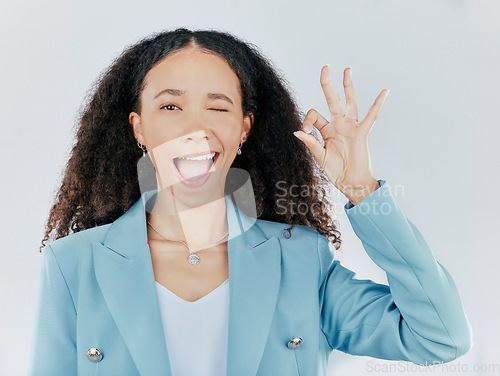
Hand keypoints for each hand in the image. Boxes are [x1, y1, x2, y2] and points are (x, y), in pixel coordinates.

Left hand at [293, 65, 388, 204]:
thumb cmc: (336, 171)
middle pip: (332, 99)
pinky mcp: (362, 133)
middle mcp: (339, 124)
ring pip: (349, 102)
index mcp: (326, 129)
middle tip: (325, 68)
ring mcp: (351, 127)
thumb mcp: (320, 156)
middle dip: (327, 84)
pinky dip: (378, 105)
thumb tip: (297, 131)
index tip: (304, 131)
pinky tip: (384, 92)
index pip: (314, 114)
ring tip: (347, 70)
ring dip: (348, 86)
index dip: (306, 120)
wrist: (350, 183)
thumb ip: (310, 142)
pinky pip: (371, 117)